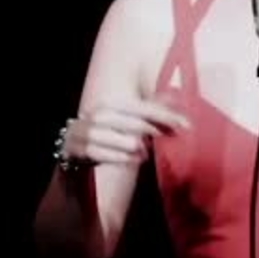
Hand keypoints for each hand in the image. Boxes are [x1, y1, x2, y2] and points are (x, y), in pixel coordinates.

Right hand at [60, 97, 190, 167]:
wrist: (72, 148)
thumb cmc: (107, 133)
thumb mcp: (127, 118)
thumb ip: (150, 109)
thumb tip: (176, 97)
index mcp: (112, 104)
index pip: (143, 107)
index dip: (166, 115)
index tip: (186, 125)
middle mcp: (98, 114)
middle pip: (135, 123)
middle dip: (155, 132)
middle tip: (168, 139)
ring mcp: (86, 132)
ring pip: (121, 140)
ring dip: (138, 148)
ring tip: (146, 152)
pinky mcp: (78, 149)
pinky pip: (105, 155)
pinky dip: (122, 158)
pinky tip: (133, 159)